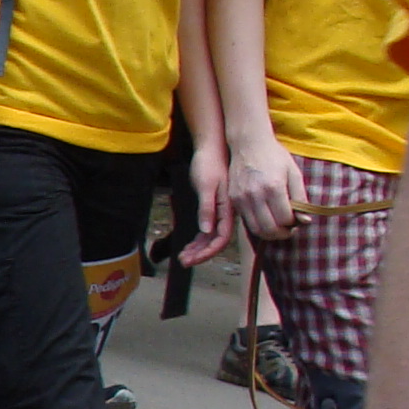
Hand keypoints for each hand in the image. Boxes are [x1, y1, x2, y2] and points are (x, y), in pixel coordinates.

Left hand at [177, 137, 236, 268]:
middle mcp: (225, 213)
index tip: (193, 260)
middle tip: (183, 262)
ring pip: (210, 236)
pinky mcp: (213, 206)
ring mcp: (220, 211)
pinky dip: (197, 239)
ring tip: (182, 257)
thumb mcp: (206, 185)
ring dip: (197, 248)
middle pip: (215, 241)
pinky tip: (187, 246)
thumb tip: (207, 230)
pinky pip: (207, 228)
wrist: (212, 147)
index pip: (221, 238)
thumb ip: (208, 207)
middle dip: (200, 254)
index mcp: (227, 209)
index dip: (208, 252)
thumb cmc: (209, 163)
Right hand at [225, 139, 306, 246]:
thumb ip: (300, 197)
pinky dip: (257, 226)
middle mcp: (256, 195)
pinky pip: (246, 221)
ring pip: (256, 229)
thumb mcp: (293, 173)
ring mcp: (242, 198)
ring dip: (269, 234)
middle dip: (282, 234)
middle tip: (289, 230)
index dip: (294, 224)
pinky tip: (265, 219)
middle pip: (270, 228)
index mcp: (274, 187)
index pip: (285, 219)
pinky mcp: (233, 199)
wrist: (248, 143)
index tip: (297, 221)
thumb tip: (305, 220)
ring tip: (277, 228)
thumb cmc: (274, 156)